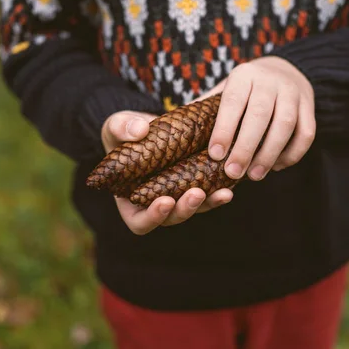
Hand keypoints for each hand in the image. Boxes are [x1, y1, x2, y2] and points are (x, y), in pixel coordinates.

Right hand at [101, 111, 233, 234]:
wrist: (148, 126)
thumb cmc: (124, 132)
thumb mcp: (117, 127)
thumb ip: (122, 128)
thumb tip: (140, 130)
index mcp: (131, 201)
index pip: (140, 222)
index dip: (153, 217)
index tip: (165, 201)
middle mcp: (156, 204)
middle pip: (173, 218)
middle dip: (186, 209)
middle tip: (196, 194)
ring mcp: (178, 195)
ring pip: (195, 208)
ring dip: (209, 202)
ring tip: (223, 192)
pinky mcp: (196, 183)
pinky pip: (209, 192)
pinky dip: (219, 189)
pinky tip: (231, 182)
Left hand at [204, 56, 315, 180]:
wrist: (285, 70)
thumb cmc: (246, 89)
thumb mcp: (226, 90)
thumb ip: (207, 108)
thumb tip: (175, 131)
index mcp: (243, 76)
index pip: (233, 102)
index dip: (224, 129)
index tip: (214, 155)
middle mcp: (270, 81)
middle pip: (259, 115)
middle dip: (245, 147)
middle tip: (232, 173)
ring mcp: (293, 92)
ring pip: (285, 125)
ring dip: (269, 154)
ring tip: (254, 176)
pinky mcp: (310, 106)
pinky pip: (306, 133)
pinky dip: (292, 154)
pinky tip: (276, 167)